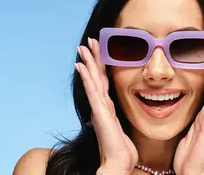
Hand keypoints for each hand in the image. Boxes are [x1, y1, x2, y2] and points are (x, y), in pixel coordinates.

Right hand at [75, 38, 137, 174]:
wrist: (118, 163)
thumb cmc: (122, 150)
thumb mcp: (120, 130)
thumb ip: (113, 121)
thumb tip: (104, 118)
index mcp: (106, 108)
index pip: (103, 82)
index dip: (100, 66)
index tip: (97, 51)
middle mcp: (101, 106)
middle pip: (96, 77)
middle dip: (92, 58)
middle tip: (88, 41)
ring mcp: (99, 108)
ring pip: (92, 80)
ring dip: (87, 62)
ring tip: (81, 47)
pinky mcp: (99, 112)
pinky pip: (92, 91)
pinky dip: (86, 77)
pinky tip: (81, 65)